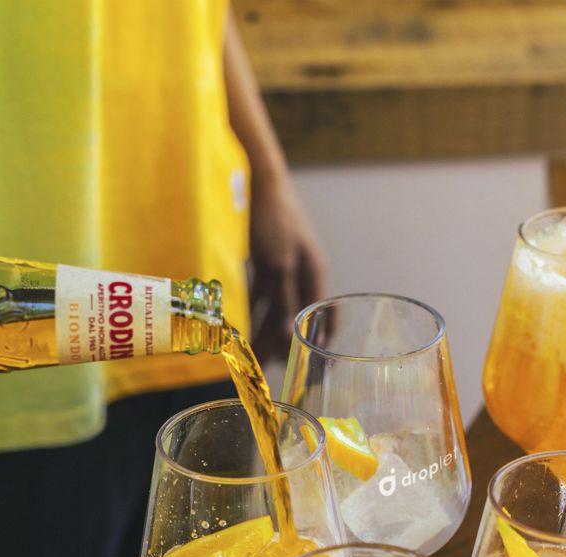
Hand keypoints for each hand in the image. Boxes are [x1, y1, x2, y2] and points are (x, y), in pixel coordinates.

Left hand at [248, 172, 327, 363]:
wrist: (257, 179)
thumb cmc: (275, 219)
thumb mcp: (280, 266)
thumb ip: (283, 303)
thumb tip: (289, 339)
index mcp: (314, 274)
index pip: (326, 315)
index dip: (323, 340)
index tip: (316, 364)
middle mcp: (301, 273)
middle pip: (295, 315)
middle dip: (283, 342)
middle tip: (270, 367)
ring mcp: (283, 266)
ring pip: (274, 306)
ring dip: (263, 329)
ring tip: (251, 352)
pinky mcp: (264, 260)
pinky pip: (259, 293)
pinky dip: (250, 310)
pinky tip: (239, 323)